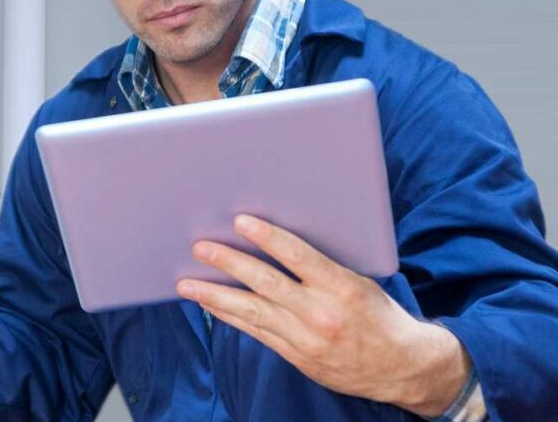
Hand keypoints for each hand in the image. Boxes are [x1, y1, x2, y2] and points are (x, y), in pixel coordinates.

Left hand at [176, 214, 470, 416]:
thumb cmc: (380, 315)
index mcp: (341, 287)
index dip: (267, 237)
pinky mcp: (296, 356)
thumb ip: (322, 267)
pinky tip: (211, 305)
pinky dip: (230, 317)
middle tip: (200, 248)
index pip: (298, 256)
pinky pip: (256, 332)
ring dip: (215, 296)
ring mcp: (305, 339)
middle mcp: (320, 313)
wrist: (401, 367)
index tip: (240, 221)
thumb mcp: (361, 282)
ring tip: (187, 283)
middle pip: (265, 283)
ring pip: (251, 312)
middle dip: (228, 263)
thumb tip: (279, 242)